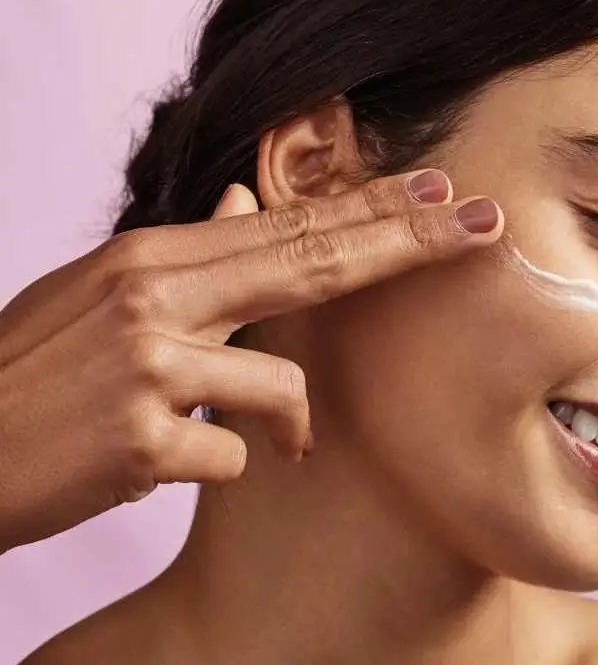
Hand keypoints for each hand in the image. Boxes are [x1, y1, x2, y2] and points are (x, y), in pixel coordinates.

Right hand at [0, 171, 502, 552]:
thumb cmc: (30, 377)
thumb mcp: (97, 297)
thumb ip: (184, 254)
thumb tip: (243, 203)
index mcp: (151, 260)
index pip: (289, 231)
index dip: (372, 214)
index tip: (442, 196)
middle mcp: (155, 297)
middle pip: (313, 264)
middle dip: (409, 245)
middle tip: (485, 226)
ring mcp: (149, 367)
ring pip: (281, 388)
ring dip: (287, 423)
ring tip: (263, 439)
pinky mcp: (143, 442)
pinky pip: (233, 458)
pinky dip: (217, 467)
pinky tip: (159, 467)